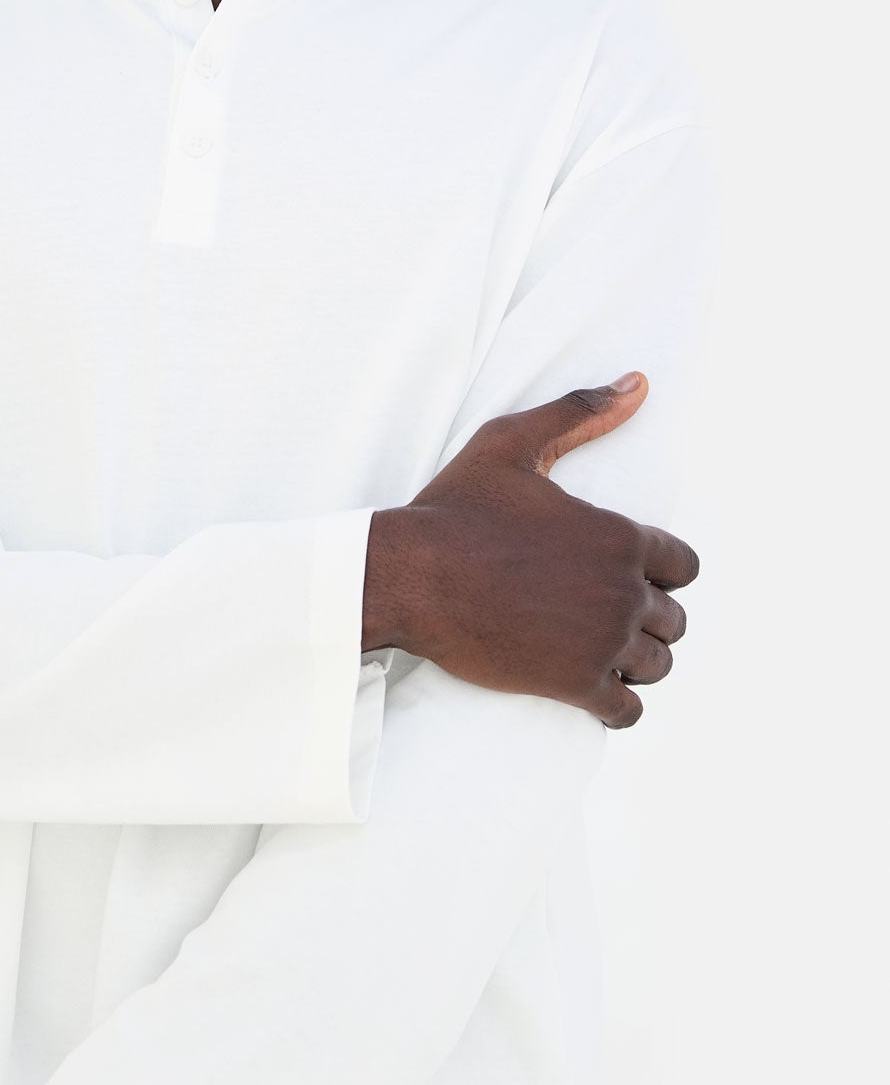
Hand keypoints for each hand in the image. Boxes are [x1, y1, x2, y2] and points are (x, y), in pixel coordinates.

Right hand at [393, 374, 699, 727]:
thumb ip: (580, 412)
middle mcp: (622, 591)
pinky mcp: (574, 685)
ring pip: (658, 665)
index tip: (625, 572)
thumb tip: (638, 383)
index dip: (658, 569)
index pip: (685, 567)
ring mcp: (602, 642)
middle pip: (674, 620)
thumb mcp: (512, 443)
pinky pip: (628, 711)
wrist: (409, 576)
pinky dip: (619, 704)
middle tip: (603, 612)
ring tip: (600, 649)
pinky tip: (593, 689)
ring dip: (636, 660)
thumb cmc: (456, 508)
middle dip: (647, 617)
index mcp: (618, 536)